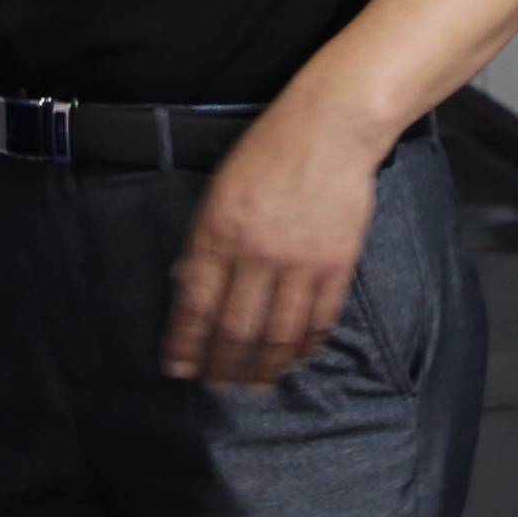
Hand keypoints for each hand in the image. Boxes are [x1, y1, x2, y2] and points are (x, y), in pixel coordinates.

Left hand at [158, 109, 384, 386]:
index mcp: (218, 234)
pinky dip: (305, 347)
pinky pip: (320, 320)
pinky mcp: (338, 264)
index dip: (185, 344)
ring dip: (263, 368)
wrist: (330, 129)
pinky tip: (294, 359)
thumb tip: (182, 285)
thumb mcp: (217, 191)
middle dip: (222, 366)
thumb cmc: (267, 154)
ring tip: (254, 386)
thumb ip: (200, 241)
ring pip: (278, 334)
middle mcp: (256, 254)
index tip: (179, 369)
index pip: (194, 306)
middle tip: (216, 387)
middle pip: (235, 330)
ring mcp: (300, 262)